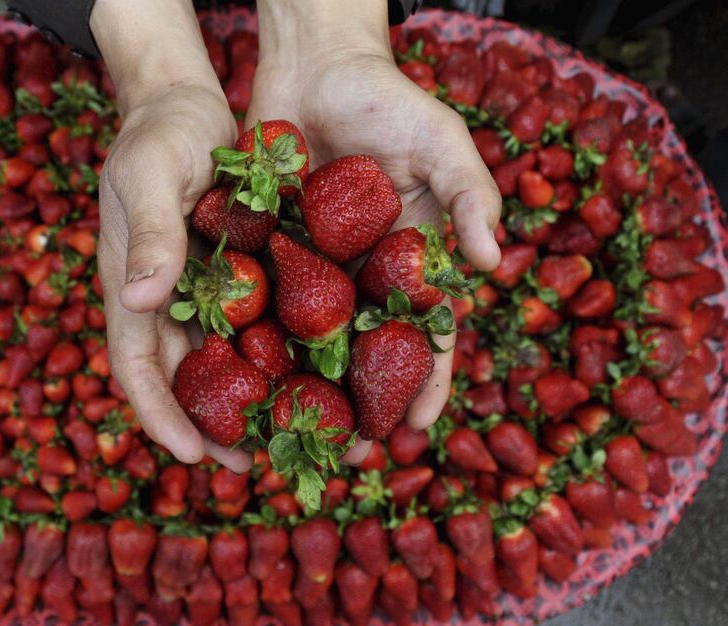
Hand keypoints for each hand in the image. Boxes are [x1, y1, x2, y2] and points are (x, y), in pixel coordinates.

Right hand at [93, 0, 251, 471]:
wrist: (188, 103)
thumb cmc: (157, 134)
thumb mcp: (146, 176)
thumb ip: (148, 234)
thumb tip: (140, 300)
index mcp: (132, 287)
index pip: (138, 366)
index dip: (161, 414)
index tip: (194, 455)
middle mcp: (168, 301)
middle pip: (186, 378)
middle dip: (214, 425)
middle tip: (252, 463)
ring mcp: (204, 292)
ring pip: (226, 360)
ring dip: (253, 400)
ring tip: (291, 436)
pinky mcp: (240, 274)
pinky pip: (261, 323)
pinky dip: (282, 353)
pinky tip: (317, 374)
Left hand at [250, 0, 501, 454]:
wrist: (315, 65)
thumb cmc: (388, 100)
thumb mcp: (442, 141)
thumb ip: (470, 196)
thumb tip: (492, 264)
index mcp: (410, 264)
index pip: (425, 336)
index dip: (424, 383)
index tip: (412, 430)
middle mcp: (362, 278)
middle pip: (364, 357)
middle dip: (355, 409)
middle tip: (344, 458)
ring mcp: (313, 270)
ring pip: (307, 344)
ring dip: (299, 392)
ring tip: (285, 437)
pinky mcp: (266, 255)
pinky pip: (258, 304)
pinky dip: (250, 342)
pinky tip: (235, 381)